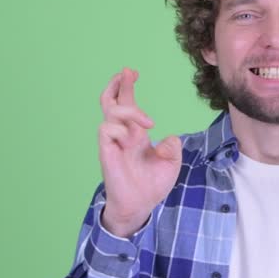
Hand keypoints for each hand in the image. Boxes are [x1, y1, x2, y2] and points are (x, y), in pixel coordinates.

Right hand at [98, 67, 181, 236]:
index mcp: (136, 135)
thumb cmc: (152, 185)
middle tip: (128, 72)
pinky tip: (133, 138)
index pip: (128, 105)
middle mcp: (122, 135)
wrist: (140, 206)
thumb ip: (172, 148)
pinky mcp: (106, 152)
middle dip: (118, 84)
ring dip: (129, 110)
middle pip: (111, 101)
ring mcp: (113, 142)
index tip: (133, 72)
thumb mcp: (171, 164)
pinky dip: (120, 128)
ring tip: (148, 122)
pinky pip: (106, 129)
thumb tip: (170, 137)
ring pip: (110, 111)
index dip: (127, 87)